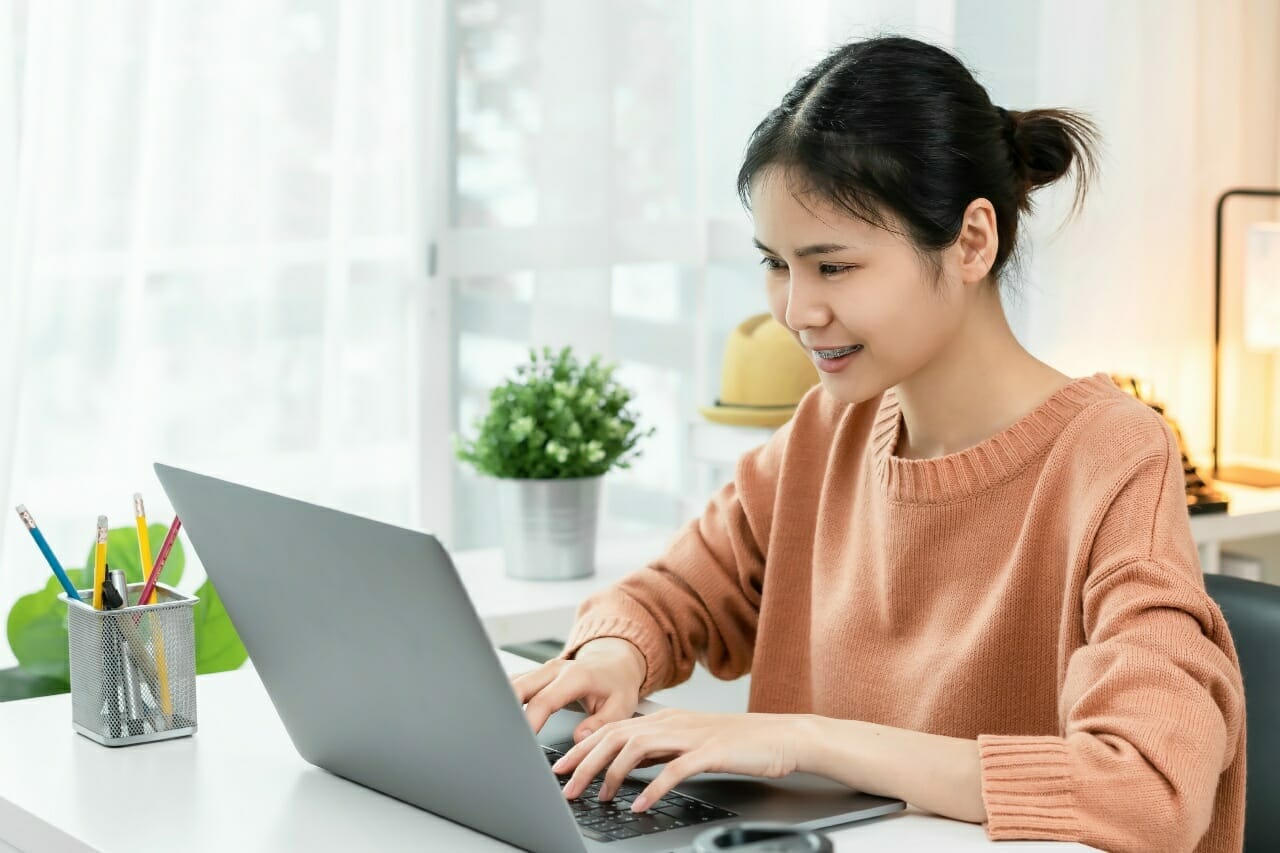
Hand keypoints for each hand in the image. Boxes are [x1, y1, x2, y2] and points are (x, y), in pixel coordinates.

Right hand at [510, 637, 646, 739]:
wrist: (614, 662)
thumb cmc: (617, 685)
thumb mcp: (621, 706)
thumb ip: (601, 723)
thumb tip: (579, 737)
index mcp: (575, 676)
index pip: (544, 701)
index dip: (530, 722)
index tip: (521, 742)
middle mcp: (554, 669)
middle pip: (518, 688)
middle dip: (505, 713)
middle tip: (501, 740)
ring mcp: (542, 670)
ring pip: (511, 685)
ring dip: (501, 706)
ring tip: (495, 733)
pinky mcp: (535, 675)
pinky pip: (513, 686)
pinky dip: (504, 702)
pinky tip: (498, 721)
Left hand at [551, 709, 810, 811]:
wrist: (784, 737)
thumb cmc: (741, 743)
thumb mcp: (691, 743)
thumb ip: (660, 750)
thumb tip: (627, 764)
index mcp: (666, 720)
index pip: (612, 729)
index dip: (582, 747)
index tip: (560, 767)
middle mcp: (673, 723)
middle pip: (616, 736)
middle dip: (585, 762)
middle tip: (566, 786)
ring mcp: (691, 735)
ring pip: (637, 748)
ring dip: (612, 775)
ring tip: (598, 797)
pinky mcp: (711, 752)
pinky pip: (674, 769)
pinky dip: (653, 787)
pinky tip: (640, 804)